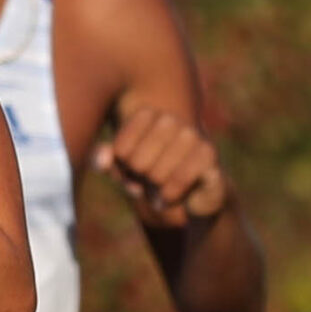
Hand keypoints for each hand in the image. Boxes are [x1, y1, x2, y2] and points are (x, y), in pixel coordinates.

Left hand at [94, 102, 230, 227]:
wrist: (185, 193)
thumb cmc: (146, 174)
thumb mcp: (119, 168)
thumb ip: (101, 161)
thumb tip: (102, 161)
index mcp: (148, 116)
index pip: (120, 150)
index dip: (122, 168)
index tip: (131, 167)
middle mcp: (173, 120)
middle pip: (137, 163)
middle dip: (139, 179)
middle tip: (147, 178)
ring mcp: (194, 136)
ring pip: (157, 174)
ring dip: (155, 188)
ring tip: (160, 185)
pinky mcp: (209, 155)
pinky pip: (178, 181)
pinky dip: (169, 195)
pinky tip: (170, 195)